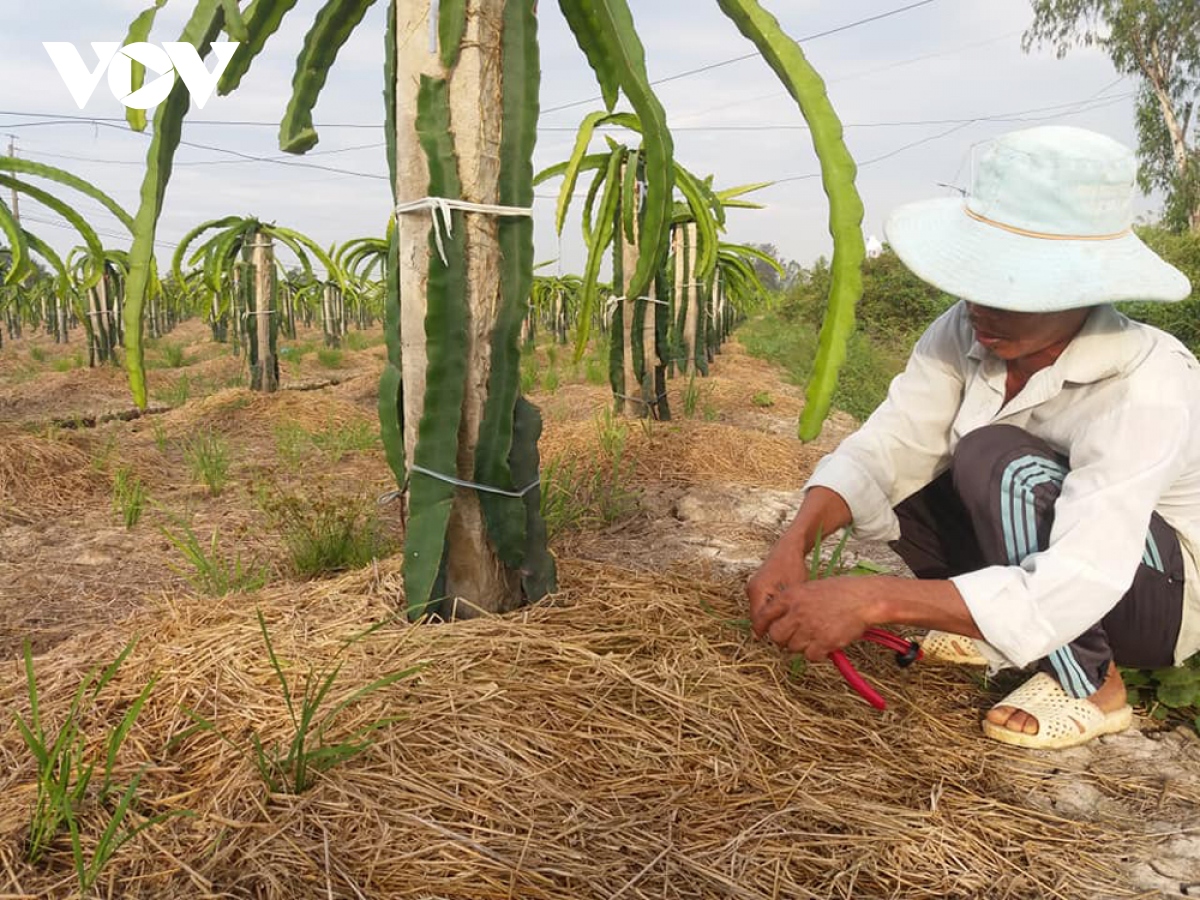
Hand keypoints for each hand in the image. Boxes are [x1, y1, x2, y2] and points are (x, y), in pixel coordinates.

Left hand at [746, 573, 883, 661]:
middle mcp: (797, 612)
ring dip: (802, 646)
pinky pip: (810, 656)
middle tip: (795, 637)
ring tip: (816, 636)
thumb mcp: (809, 588)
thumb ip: (792, 604)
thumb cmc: (839, 592)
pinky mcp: (823, 642)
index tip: (760, 633)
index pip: (764, 615)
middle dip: (783, 639)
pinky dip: (817, 654)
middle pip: (776, 636)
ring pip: (793, 648)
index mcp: (791, 596)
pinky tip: (825, 644)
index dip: (760, 627)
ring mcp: (810, 628)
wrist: (863, 599)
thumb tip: (777, 620)